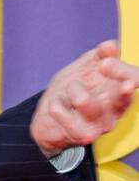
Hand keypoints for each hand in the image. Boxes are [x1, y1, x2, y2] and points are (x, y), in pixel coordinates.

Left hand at [31, 39, 138, 156]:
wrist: (51, 121)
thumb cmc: (72, 92)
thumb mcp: (86, 69)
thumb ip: (99, 56)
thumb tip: (110, 45)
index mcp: (122, 92)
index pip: (136, 81)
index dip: (125, 71)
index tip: (105, 62)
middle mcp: (117, 111)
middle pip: (125, 96)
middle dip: (114, 76)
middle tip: (101, 66)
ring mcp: (101, 125)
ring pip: (83, 101)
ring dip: (71, 88)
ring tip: (70, 90)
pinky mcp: (83, 135)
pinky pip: (59, 110)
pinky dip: (54, 102)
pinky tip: (59, 106)